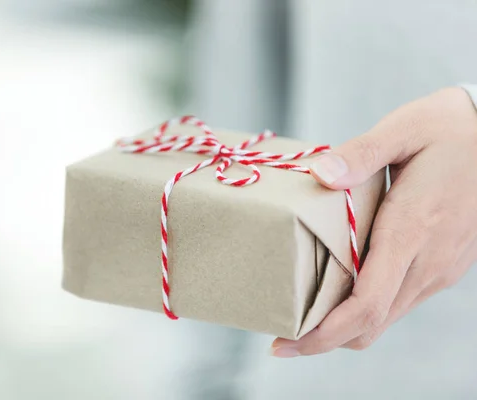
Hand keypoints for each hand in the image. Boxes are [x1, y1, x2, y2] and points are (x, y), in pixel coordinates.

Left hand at [271, 87, 476, 356]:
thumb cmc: (448, 130)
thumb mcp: (402, 130)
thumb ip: (360, 154)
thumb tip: (320, 174)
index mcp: (412, 231)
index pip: (366, 305)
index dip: (323, 333)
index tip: (285, 343)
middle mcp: (428, 261)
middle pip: (371, 324)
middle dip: (323, 339)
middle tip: (281, 338)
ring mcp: (440, 267)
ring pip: (386, 317)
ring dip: (344, 327)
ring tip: (304, 317)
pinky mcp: (443, 264)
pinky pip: (399, 300)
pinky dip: (366, 310)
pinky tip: (341, 293)